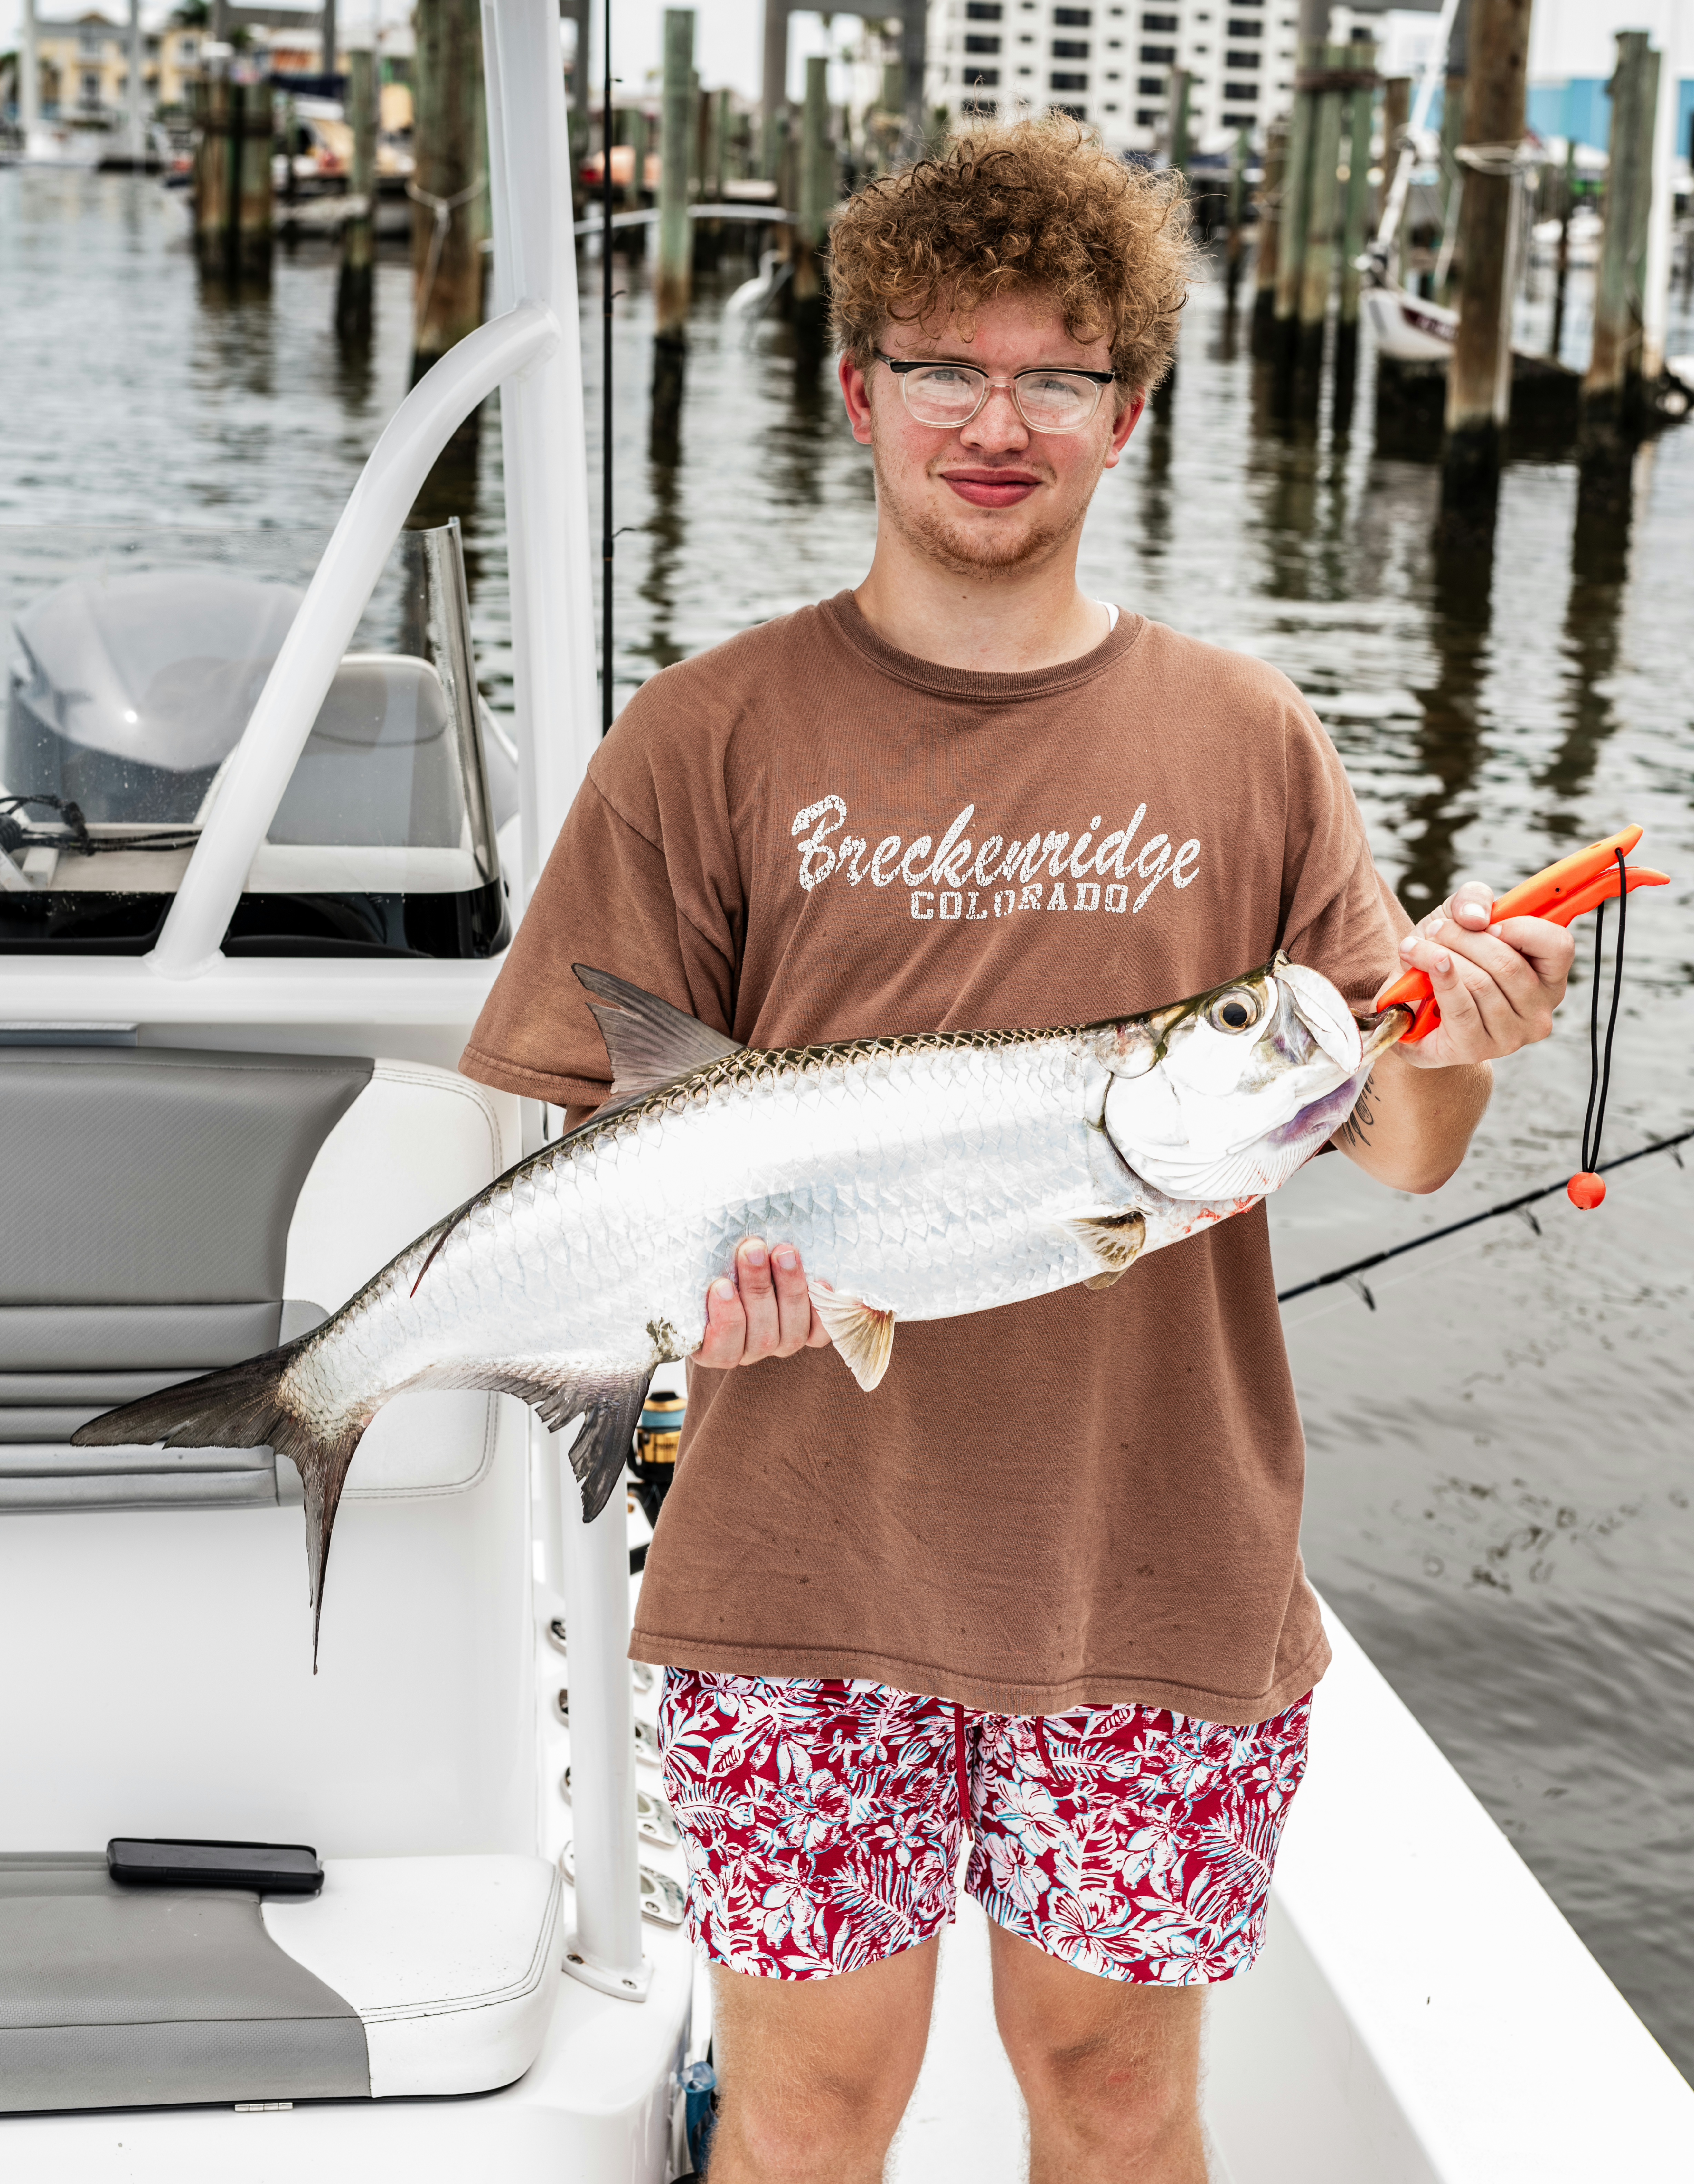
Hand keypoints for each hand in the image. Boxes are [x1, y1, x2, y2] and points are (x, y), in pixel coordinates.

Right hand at [691, 1237, 832, 1369]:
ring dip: (789, 1289)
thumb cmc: (711, 1265)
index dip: (725, 1319)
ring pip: (791, 1333)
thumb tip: (674, 1249)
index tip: (720, 1284)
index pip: (721, 1349)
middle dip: (757, 1289)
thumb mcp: (696, 1268)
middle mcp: (748, 1351)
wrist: (745, 1258)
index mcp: (712, 1347)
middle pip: (761, 1336)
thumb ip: (693, 1269)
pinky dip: (823, 1309)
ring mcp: (781, 1342)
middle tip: (753, 1249)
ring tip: (783, 1252)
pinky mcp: (808, 1332)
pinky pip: (821, 1333)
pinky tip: (821, 1281)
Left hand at [1393, 881, 1574, 1068]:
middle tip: (1436, 930)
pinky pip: (1461, 1008)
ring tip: (1416, 948)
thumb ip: (1474, 899)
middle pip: (1508, 964)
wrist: (1410, 1003)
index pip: (1559, 947)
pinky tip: (1426, 966)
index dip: (1521, 927)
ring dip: (1442, 957)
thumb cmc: (1447, 957)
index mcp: (1549, 978)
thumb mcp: (1461, 917)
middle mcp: (1538, 1012)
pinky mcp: (1475, 1050)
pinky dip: (1441, 981)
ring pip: (1481, 984)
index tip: (1487, 923)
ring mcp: (1510, 1036)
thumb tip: (1475, 917)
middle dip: (1464, 938)